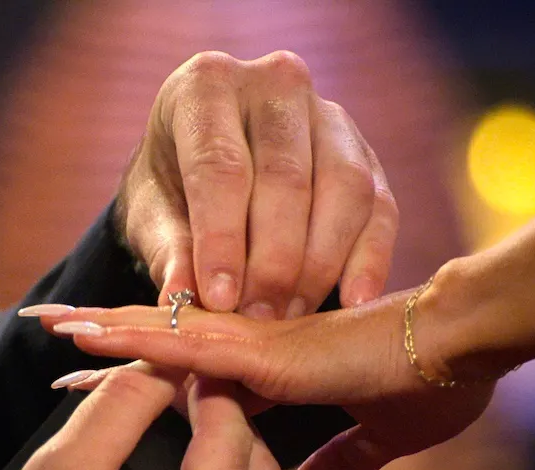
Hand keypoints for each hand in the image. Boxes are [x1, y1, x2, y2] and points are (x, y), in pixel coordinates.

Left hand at [29, 293, 495, 469]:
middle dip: (107, 342)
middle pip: (166, 344)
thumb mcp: (378, 443)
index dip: (145, 374)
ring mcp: (260, 346)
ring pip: (166, 335)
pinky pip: (188, 345)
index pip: (194, 374)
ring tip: (50, 323)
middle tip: (51, 331)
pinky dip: (138, 338)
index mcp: (278, 371)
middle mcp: (259, 350)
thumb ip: (337, 467)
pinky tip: (95, 332)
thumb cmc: (434, 385)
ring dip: (107, 330)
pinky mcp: (269, 351)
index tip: (95, 378)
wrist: (465, 350)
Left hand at [117, 50, 396, 317]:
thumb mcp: (154, 215)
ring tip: (292, 317)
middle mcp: (276, 84)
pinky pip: (381, 207)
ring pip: (344, 189)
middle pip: (286, 179)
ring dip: (321, 264)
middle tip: (258, 319)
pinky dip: (371, 258)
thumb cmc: (174, 191)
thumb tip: (178, 302)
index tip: (218, 301)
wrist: (214, 174)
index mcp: (207, 86)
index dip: (220, 238)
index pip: (220, 165)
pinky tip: (352, 303)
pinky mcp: (368, 155)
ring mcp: (331, 116)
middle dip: (273, 261)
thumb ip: (170, 252)